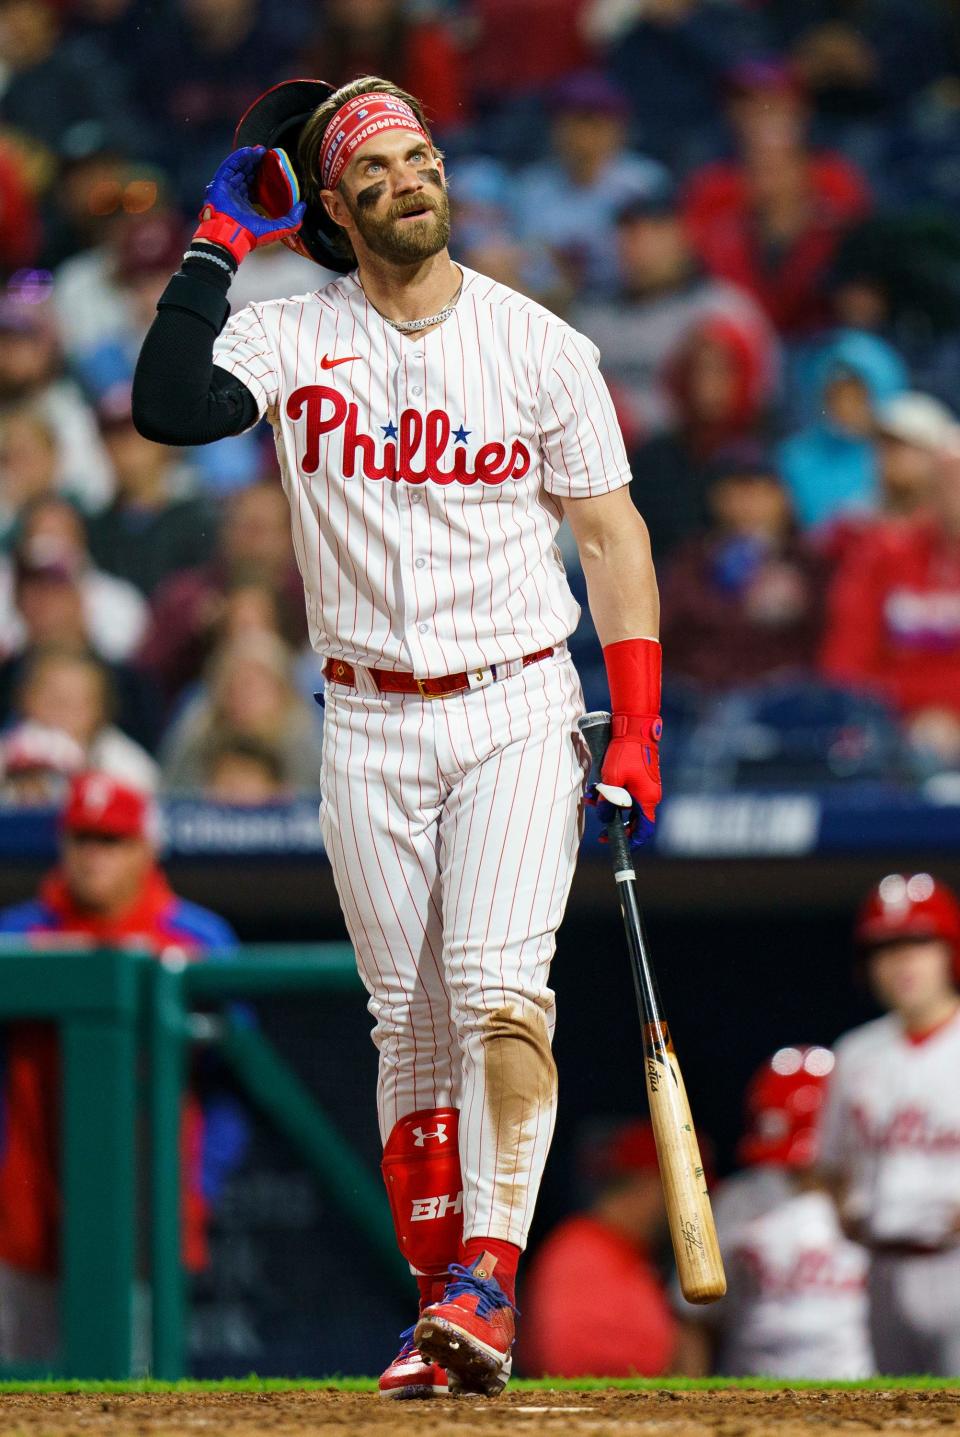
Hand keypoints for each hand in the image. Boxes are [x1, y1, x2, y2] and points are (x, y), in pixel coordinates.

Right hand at [194, 147, 305, 264]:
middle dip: (256, 164)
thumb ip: (292, 221)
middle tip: (266, 155)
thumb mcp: (277, 229)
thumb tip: (302, 207)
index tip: (272, 168)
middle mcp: (237, 197)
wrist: (232, 235)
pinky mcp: (220, 184)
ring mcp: (228, 190)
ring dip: (249, 159)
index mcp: (248, 207)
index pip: (255, 187)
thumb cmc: (250, 235)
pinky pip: (229, 167)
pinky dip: (238, 158)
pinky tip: (249, 152)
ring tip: (260, 151)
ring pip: (238, 169)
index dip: (263, 176)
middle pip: (247, 175)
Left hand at [585, 712, 661, 847]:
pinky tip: (597, 788)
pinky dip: (613, 793)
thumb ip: (608, 802)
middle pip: (634, 819)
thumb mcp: (611, 780)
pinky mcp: (641, 777)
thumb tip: (605, 818)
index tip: (619, 845)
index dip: (633, 841)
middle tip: (601, 832)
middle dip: (616, 824)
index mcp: (647, 800)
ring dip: (610, 805)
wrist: (635, 728)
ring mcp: (646, 786)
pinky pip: (626, 791)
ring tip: (592, 800)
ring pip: (627, 804)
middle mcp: (650, 795)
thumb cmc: (625, 753)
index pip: (644, 830)